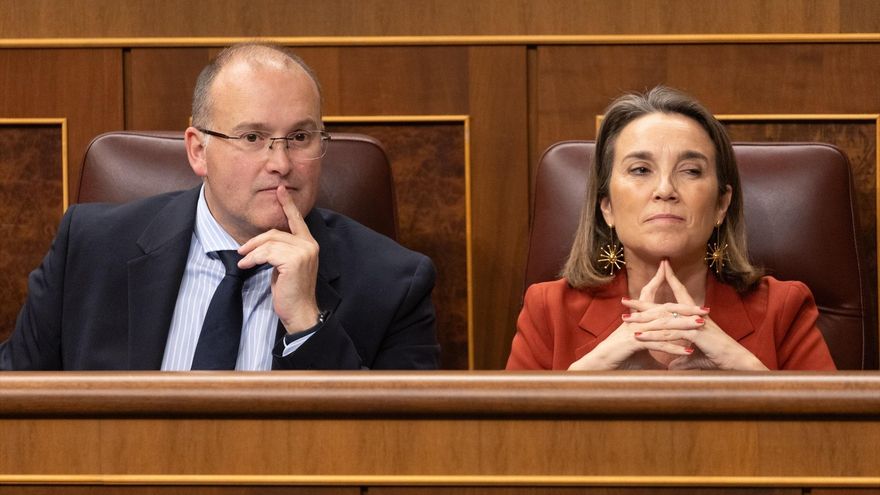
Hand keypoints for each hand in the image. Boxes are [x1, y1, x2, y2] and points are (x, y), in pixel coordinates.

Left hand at [237, 185, 320, 332]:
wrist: (300, 311)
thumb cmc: (290, 291)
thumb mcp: (285, 266)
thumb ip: (281, 250)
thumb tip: (264, 241)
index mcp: (309, 244)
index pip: (297, 220)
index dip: (287, 204)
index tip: (280, 190)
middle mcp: (309, 244)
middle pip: (275, 232)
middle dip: (255, 241)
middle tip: (241, 250)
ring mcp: (304, 252)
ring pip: (269, 242)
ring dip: (252, 252)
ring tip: (243, 261)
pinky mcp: (294, 260)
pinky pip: (267, 253)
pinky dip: (253, 258)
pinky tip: (246, 265)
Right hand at [568, 262, 705, 369]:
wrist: (599, 366)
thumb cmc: (620, 360)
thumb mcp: (643, 356)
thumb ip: (657, 355)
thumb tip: (670, 366)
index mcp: (639, 319)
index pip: (654, 299)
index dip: (663, 287)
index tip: (687, 290)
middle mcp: (639, 320)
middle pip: (665, 309)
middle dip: (686, 307)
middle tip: (706, 308)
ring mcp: (636, 329)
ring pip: (665, 324)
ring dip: (685, 325)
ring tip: (702, 326)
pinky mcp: (634, 342)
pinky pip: (658, 343)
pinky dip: (673, 348)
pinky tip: (687, 351)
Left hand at [629, 261, 767, 370]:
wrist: (736, 362)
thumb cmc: (718, 358)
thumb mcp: (695, 357)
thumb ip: (682, 359)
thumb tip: (671, 365)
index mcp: (693, 315)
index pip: (677, 296)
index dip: (668, 282)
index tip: (656, 272)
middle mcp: (691, 315)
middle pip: (662, 306)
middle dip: (642, 303)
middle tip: (624, 300)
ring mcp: (692, 323)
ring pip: (662, 319)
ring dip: (642, 320)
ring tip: (625, 320)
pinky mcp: (693, 333)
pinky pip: (668, 333)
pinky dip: (652, 335)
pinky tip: (639, 336)